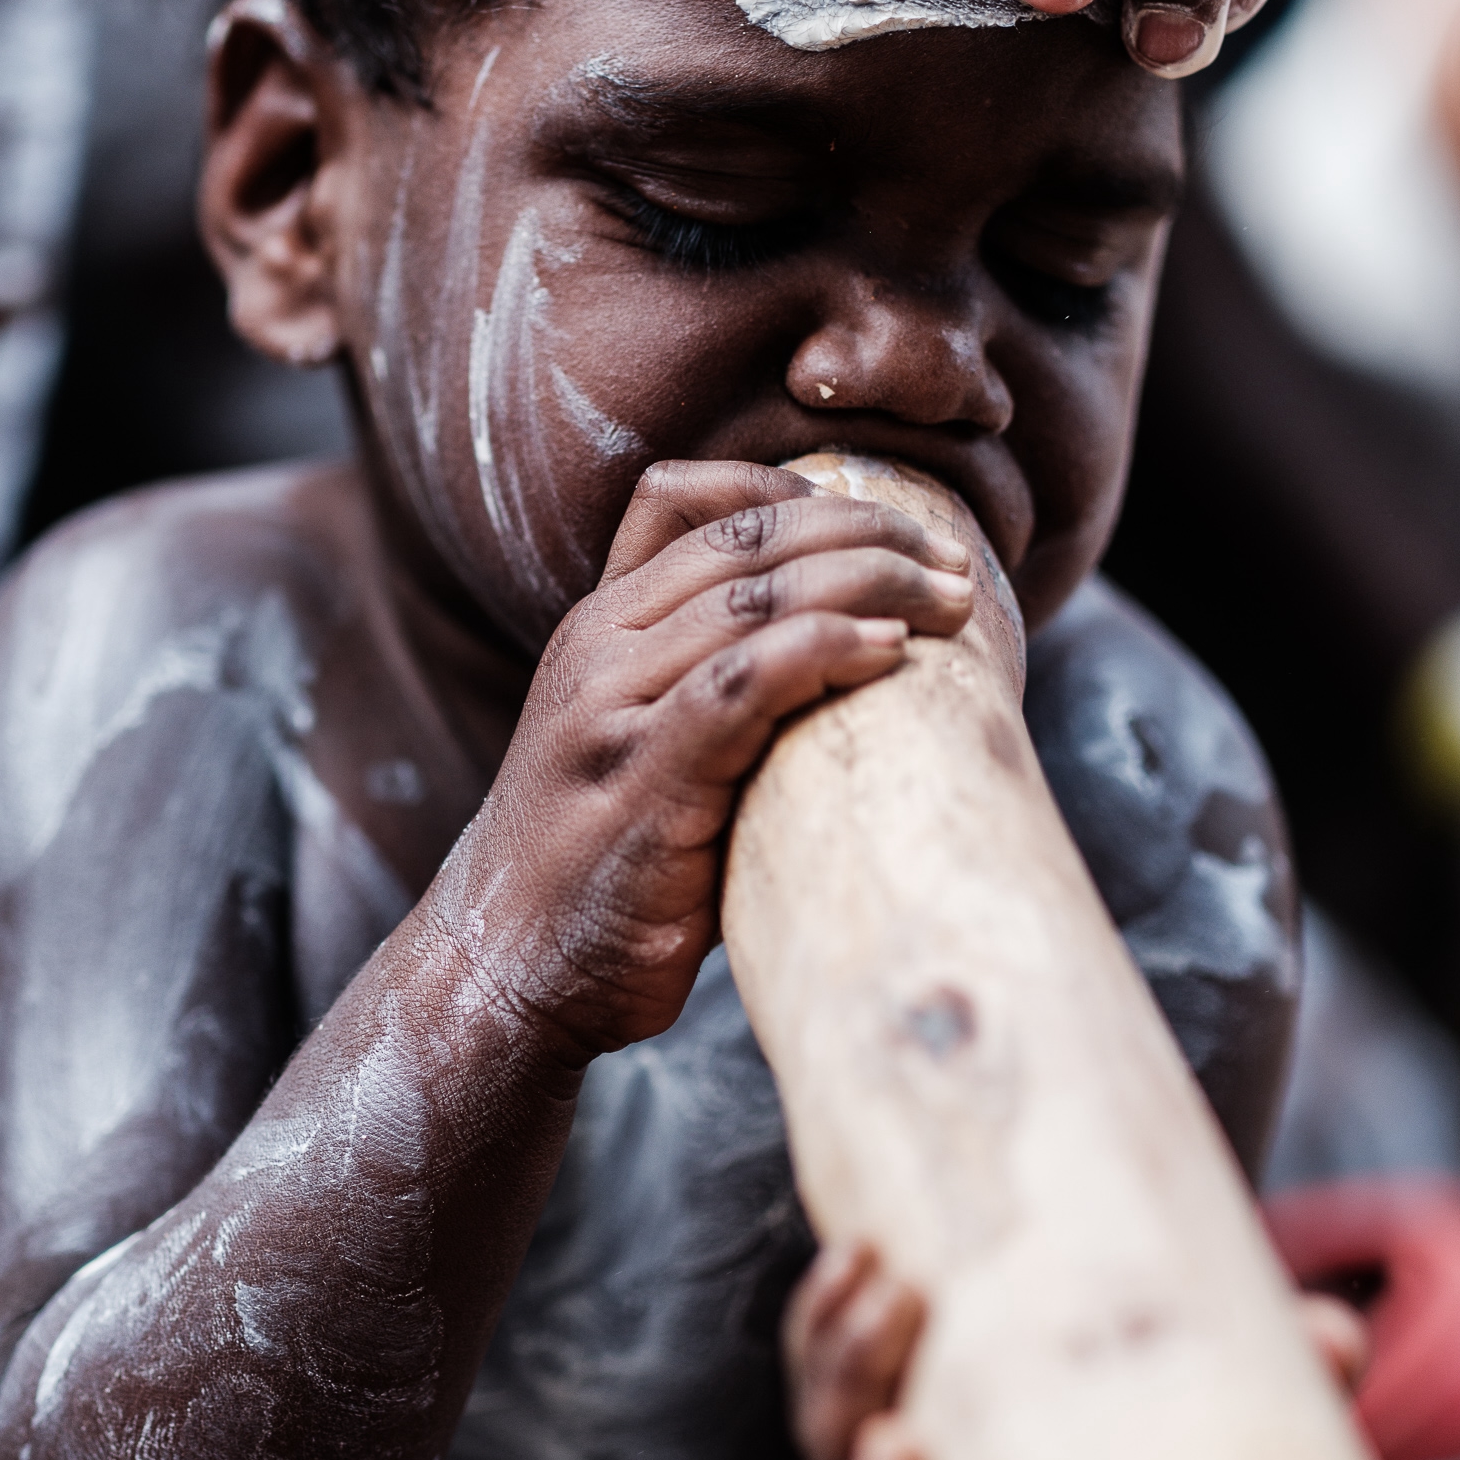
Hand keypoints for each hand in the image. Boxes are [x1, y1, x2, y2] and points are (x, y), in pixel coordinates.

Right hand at [434, 461, 971, 1066]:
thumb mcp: (638, 740)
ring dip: (870, 586)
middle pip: (743, 540)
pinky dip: (823, 651)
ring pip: (753, 599)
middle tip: (954, 565)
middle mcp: (595, 648)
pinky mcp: (643, 780)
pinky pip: (740, 685)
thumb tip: (850, 645)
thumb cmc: (602, 864)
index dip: (798, 491)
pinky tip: (890, 651)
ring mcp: (610, 711)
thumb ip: (706, 682)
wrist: (505, 968)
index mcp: (596, 625)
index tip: (889, 522)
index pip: (690, 500)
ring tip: (950, 604)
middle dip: (866, 535)